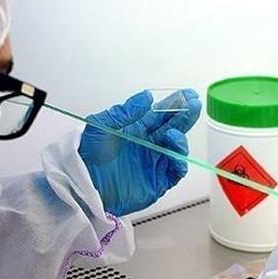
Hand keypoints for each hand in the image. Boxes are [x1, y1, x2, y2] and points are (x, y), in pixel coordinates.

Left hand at [79, 89, 200, 215]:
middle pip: (173, 128)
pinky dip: (179, 163)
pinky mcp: (156, 182)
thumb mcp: (102, 126)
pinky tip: (176, 155)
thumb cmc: (87, 155)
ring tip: (174, 134)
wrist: (83, 183)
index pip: (160, 114)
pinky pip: (175, 172)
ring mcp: (153, 163)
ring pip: (176, 149)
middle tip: (194, 105)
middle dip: (185, 117)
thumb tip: (147, 97)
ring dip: (180, 139)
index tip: (187, 94)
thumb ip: (125, 111)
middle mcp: (148, 145)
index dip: (174, 104)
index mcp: (136, 129)